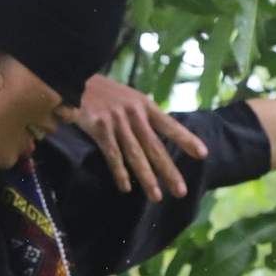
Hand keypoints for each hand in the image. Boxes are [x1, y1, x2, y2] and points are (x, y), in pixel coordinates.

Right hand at [67, 74, 209, 199]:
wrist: (73, 79)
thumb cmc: (104, 93)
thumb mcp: (129, 98)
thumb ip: (143, 117)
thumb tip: (157, 142)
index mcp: (145, 105)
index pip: (169, 125)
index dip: (186, 139)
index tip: (202, 153)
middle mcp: (134, 113)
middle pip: (154, 146)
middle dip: (168, 170)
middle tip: (181, 191)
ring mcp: (117, 120)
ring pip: (135, 154)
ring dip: (146, 177)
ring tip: (156, 196)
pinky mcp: (99, 127)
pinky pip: (112, 154)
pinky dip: (119, 172)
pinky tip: (126, 187)